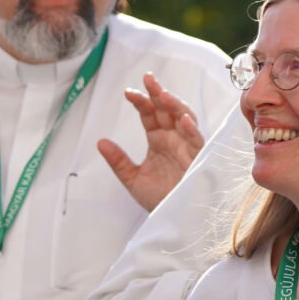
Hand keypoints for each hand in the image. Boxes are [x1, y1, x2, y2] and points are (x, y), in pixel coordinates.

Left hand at [97, 74, 205, 211]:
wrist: (174, 221)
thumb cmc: (159, 199)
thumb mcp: (132, 179)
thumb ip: (118, 161)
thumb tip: (100, 142)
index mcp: (158, 139)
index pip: (149, 113)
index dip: (141, 101)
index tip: (128, 93)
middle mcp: (173, 139)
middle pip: (167, 109)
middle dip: (158, 93)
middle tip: (148, 78)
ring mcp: (187, 147)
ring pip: (185, 118)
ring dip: (175, 106)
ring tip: (163, 95)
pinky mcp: (198, 160)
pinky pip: (197, 141)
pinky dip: (191, 130)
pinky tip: (182, 120)